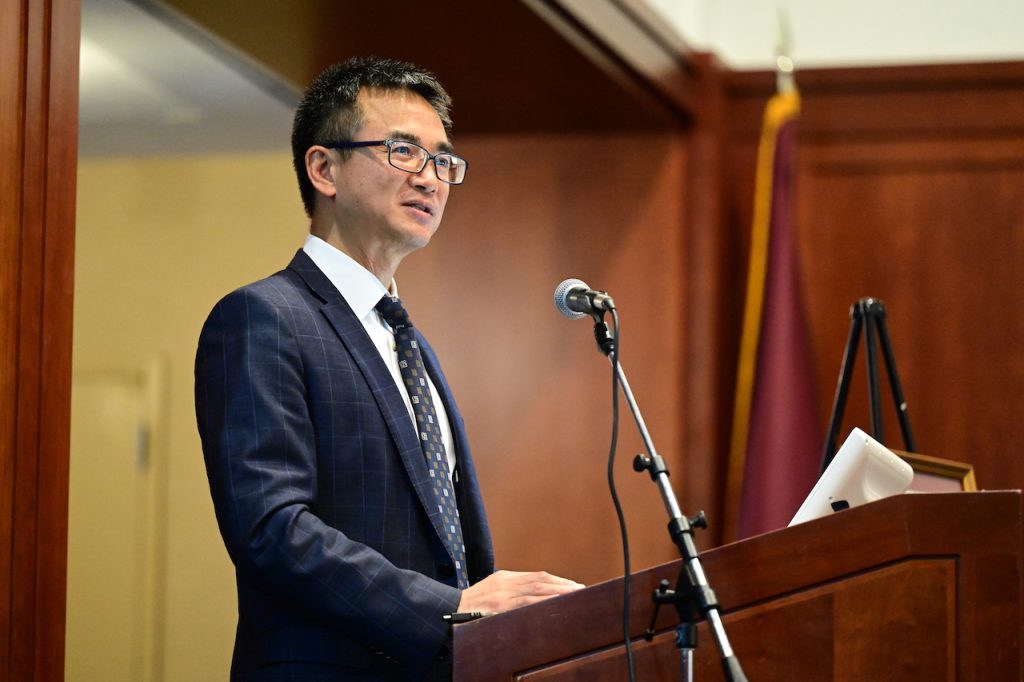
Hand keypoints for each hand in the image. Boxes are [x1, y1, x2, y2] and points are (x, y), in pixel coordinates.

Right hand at [457, 570, 583, 612]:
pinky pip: (527, 603)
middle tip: (582, 590)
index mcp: (504, 577)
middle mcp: (505, 583)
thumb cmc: (470, 607)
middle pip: (541, 580)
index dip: (557, 581)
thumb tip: (534, 595)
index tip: (573, 586)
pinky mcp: (499, 606)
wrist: (447, 611)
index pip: (537, 576)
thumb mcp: (490, 592)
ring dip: (559, 592)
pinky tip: (557, 604)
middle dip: (563, 585)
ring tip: (576, 596)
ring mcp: (503, 595)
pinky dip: (544, 602)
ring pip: (537, 590)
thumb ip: (509, 591)